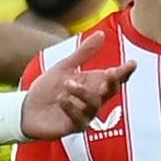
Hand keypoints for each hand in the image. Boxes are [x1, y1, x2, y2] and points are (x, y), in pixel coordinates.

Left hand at [20, 50, 135, 138]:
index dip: (125, 71)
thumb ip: (84, 53)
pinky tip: (61, 99)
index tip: (132, 63)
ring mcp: (86, 114)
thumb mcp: (64, 67)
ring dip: (83, 92)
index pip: (114, 78)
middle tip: (110, 72)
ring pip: (95, 104)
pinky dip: (71, 107)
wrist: (28, 109)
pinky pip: (80, 119)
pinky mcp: (75, 127)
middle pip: (111, 91)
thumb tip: (101, 33)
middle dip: (112, 82)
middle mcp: (94, 99)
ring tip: (67, 84)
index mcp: (93, 83)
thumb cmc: (48, 88)